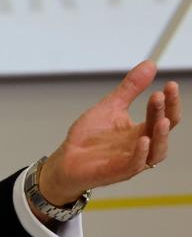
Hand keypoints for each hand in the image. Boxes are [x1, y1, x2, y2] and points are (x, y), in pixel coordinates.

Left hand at [37, 60, 180, 206]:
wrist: (67, 159)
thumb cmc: (89, 137)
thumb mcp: (110, 106)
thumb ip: (130, 88)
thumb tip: (150, 64)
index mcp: (141, 131)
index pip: (163, 115)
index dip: (169, 102)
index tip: (170, 85)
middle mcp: (141, 146)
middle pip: (162, 130)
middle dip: (164, 112)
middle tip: (161, 94)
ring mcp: (132, 160)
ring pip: (156, 152)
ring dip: (160, 136)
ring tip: (161, 119)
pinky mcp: (118, 171)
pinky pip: (135, 165)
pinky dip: (141, 154)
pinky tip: (143, 140)